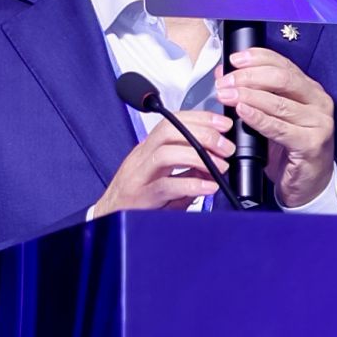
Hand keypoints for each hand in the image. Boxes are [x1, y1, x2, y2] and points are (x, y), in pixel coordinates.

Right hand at [91, 110, 234, 215]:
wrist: (110, 218)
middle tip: (226, 147)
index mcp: (149, 148)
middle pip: (169, 131)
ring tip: (220, 167)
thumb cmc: (138, 198)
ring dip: (199, 157)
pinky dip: (191, 184)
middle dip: (203, 134)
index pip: (174, 120)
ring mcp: (139, 175)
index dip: (201, 118)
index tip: (224, 123)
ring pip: (165, 154)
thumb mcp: (165, 176)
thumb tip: (216, 160)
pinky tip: (208, 187)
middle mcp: (142, 156)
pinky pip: (166, 186)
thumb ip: (188, 168)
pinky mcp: (140, 196)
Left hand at [216, 48, 335, 207]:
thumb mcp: (273, 117)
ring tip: (226, 95)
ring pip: (278, 103)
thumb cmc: (290, 150)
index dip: (257, 58)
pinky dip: (258, 118)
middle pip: (282, 79)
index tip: (234, 60)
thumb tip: (225, 74)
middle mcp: (319, 103)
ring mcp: (318, 123)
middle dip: (248, 77)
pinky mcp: (311, 144)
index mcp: (311, 91)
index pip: (284, 64)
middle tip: (225, 82)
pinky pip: (279, 128)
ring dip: (247, 96)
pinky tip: (242, 112)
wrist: (309, 184)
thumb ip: (254, 95)